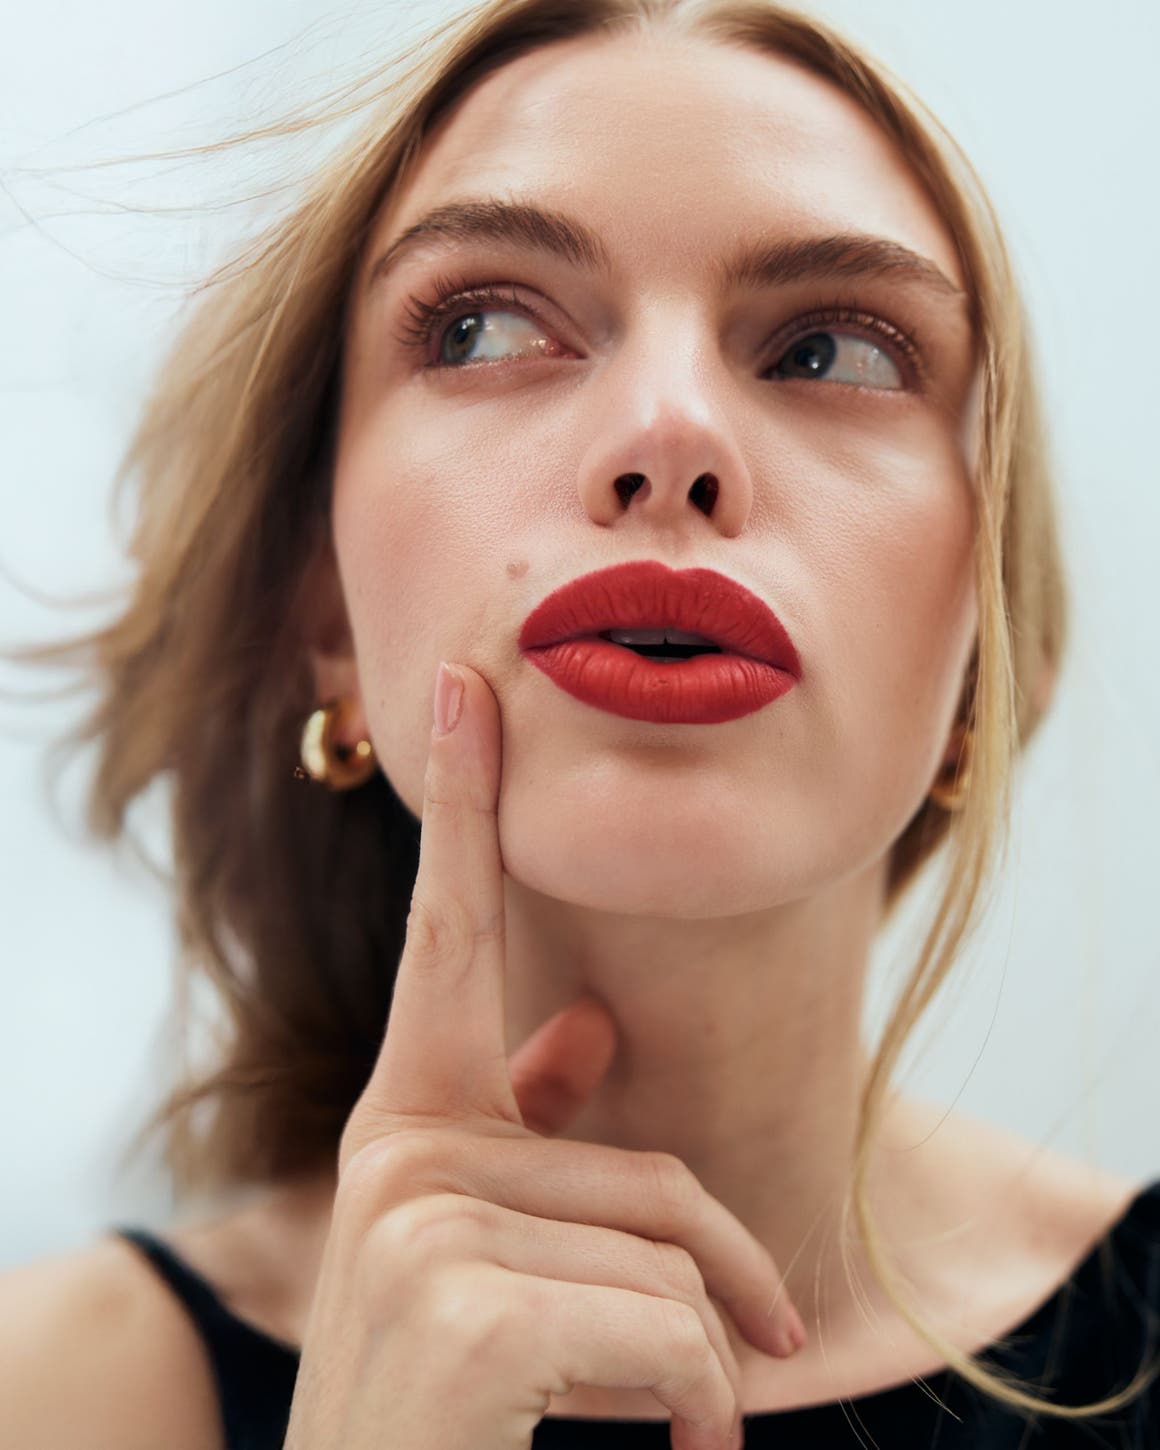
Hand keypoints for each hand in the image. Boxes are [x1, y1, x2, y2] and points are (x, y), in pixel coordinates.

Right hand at [282, 662, 803, 1449]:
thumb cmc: (453, 1399)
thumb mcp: (483, 1257)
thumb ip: (532, 1134)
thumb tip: (581, 1021)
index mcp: (411, 1122)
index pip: (448, 932)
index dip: (462, 800)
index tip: (467, 682)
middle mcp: (398, 1154)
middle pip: (649, 1175)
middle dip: (723, 1282)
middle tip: (757, 1354)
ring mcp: (418, 1224)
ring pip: (674, 1266)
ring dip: (703, 1366)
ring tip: (663, 1426)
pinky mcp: (460, 1310)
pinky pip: (670, 1333)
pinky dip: (697, 1409)